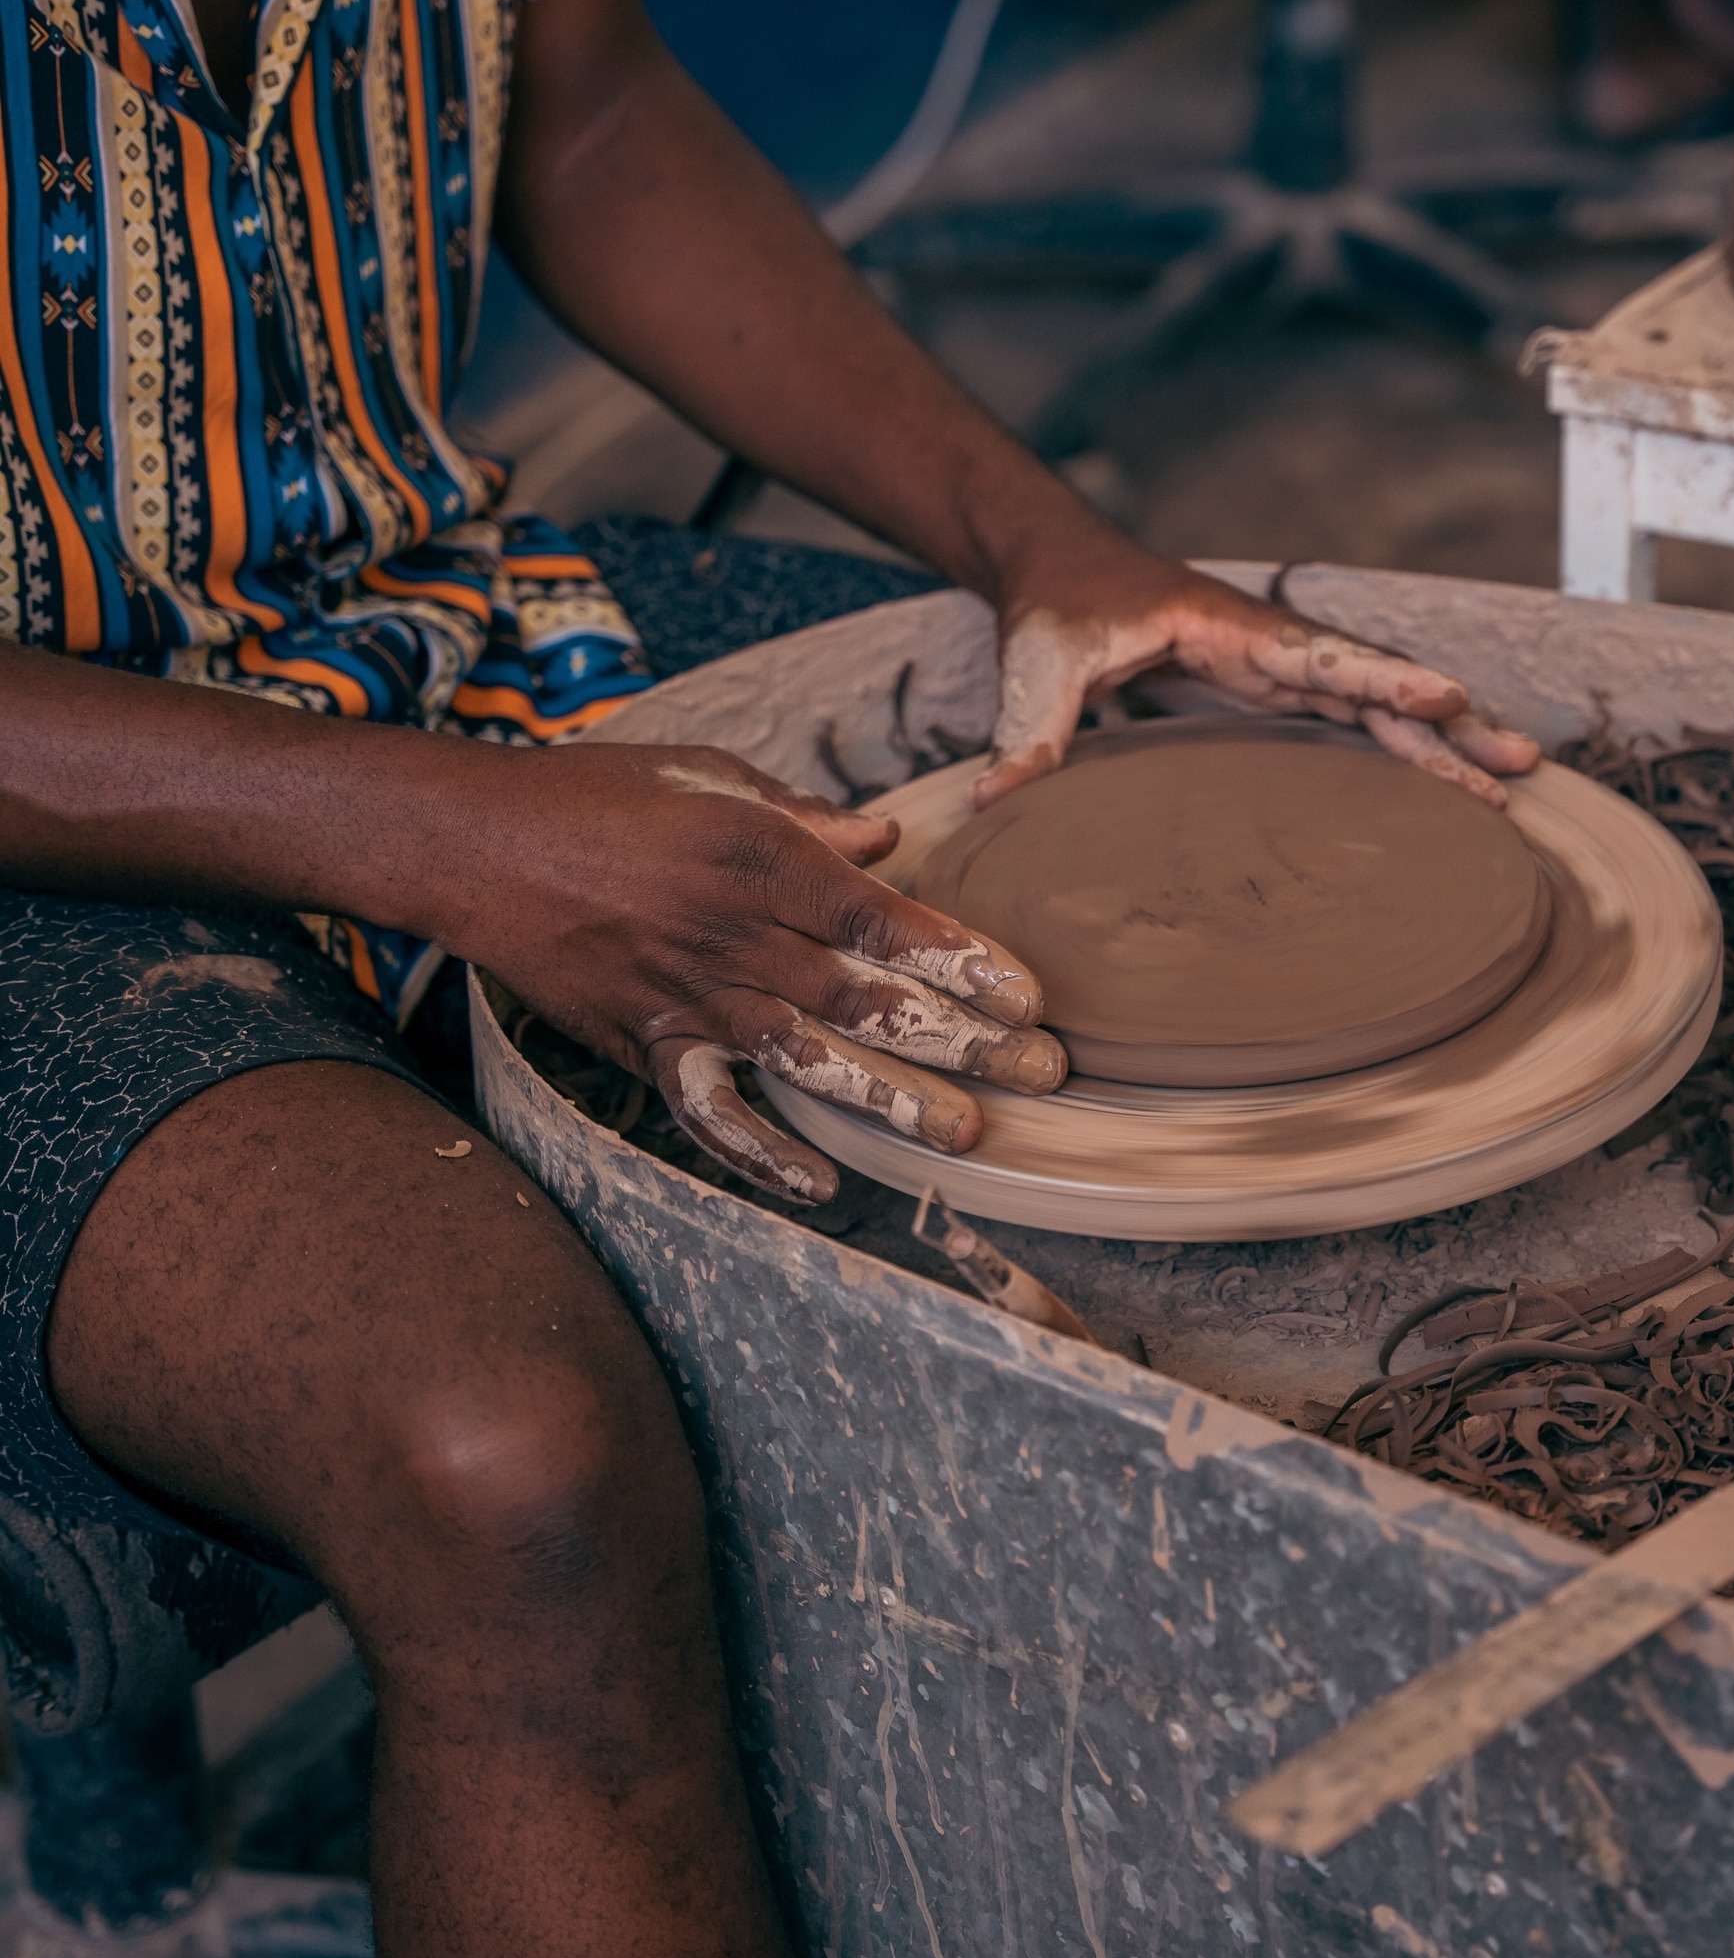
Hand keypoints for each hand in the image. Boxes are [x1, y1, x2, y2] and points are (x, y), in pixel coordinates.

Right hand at [443, 744, 1064, 1202]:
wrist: (469, 843)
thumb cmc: (595, 794)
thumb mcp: (707, 776)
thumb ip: (802, 817)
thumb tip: (885, 841)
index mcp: (758, 855)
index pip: (881, 920)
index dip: (961, 960)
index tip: (1028, 994)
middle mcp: (730, 931)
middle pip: (864, 998)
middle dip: (961, 1039)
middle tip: (1040, 1071)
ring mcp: (684, 995)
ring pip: (804, 1058)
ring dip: (889, 1098)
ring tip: (964, 1133)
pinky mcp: (641, 1041)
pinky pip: (707, 1110)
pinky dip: (759, 1152)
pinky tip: (819, 1182)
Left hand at [980, 532, 1540, 806]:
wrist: (1058, 571)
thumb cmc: (1055, 607)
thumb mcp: (1039, 664)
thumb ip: (1028, 733)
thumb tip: (996, 802)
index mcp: (1230, 627)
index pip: (1321, 655)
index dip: (1384, 679)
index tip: (1447, 698)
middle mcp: (1272, 645)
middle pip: (1376, 684)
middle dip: (1447, 722)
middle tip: (1518, 762)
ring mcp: (1280, 668)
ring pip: (1378, 706)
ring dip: (1442, 741)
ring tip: (1513, 778)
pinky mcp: (1273, 692)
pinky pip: (1352, 719)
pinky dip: (1402, 746)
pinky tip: (1446, 779)